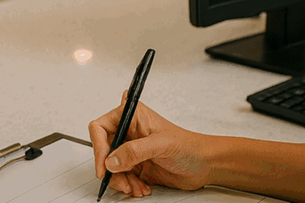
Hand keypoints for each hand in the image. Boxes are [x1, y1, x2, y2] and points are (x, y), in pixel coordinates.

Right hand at [88, 96, 214, 197]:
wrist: (205, 165)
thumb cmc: (189, 145)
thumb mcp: (160, 145)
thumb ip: (134, 151)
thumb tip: (111, 160)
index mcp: (132, 116)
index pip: (101, 128)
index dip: (99, 147)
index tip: (103, 165)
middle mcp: (129, 132)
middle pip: (104, 150)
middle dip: (110, 169)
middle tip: (120, 181)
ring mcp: (132, 150)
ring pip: (111, 167)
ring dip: (121, 180)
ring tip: (134, 187)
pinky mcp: (136, 166)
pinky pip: (122, 177)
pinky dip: (128, 185)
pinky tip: (141, 187)